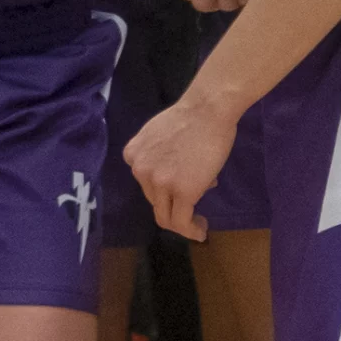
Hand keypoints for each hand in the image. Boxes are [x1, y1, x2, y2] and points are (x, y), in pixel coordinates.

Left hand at [125, 95, 236, 241]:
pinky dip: (190, 230)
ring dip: (182, 222)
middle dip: (174, 203)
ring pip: (165, 216)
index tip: (180, 190)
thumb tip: (181, 173)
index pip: (144, 183)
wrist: (208, 109)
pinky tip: (200, 231)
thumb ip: (160, 155)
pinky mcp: (182, 191)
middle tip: (195, 203)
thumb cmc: (192, 116)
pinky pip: (181, 222)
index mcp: (132, 155)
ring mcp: (159, 182)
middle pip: (155, 199)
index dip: (164, 189)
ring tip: (198, 224)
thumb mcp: (160, 134)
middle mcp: (139, 170)